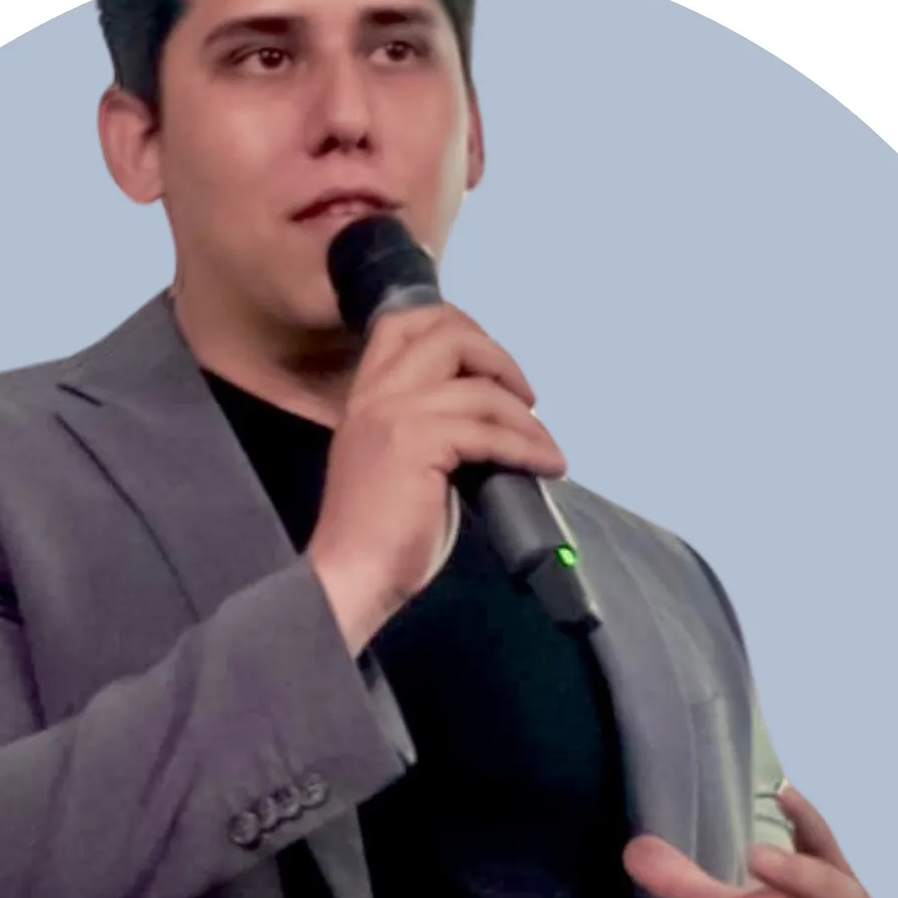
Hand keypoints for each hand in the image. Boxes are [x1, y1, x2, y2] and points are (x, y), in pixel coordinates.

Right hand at [307, 301, 566, 653]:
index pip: (404, 323)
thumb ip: (425, 425)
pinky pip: (489, 431)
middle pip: (446, 335)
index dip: (457, 326)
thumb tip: (486, 416)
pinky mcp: (418, 443)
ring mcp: (395, 414)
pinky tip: (546, 465)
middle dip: (498, 358)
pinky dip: (527, 446)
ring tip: (544, 446)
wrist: (350, 574)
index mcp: (366, 393)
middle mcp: (377, 392)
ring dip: (525, 417)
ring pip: (479, 388)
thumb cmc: (375, 531)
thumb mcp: (395, 458)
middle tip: (525, 397)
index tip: (490, 365)